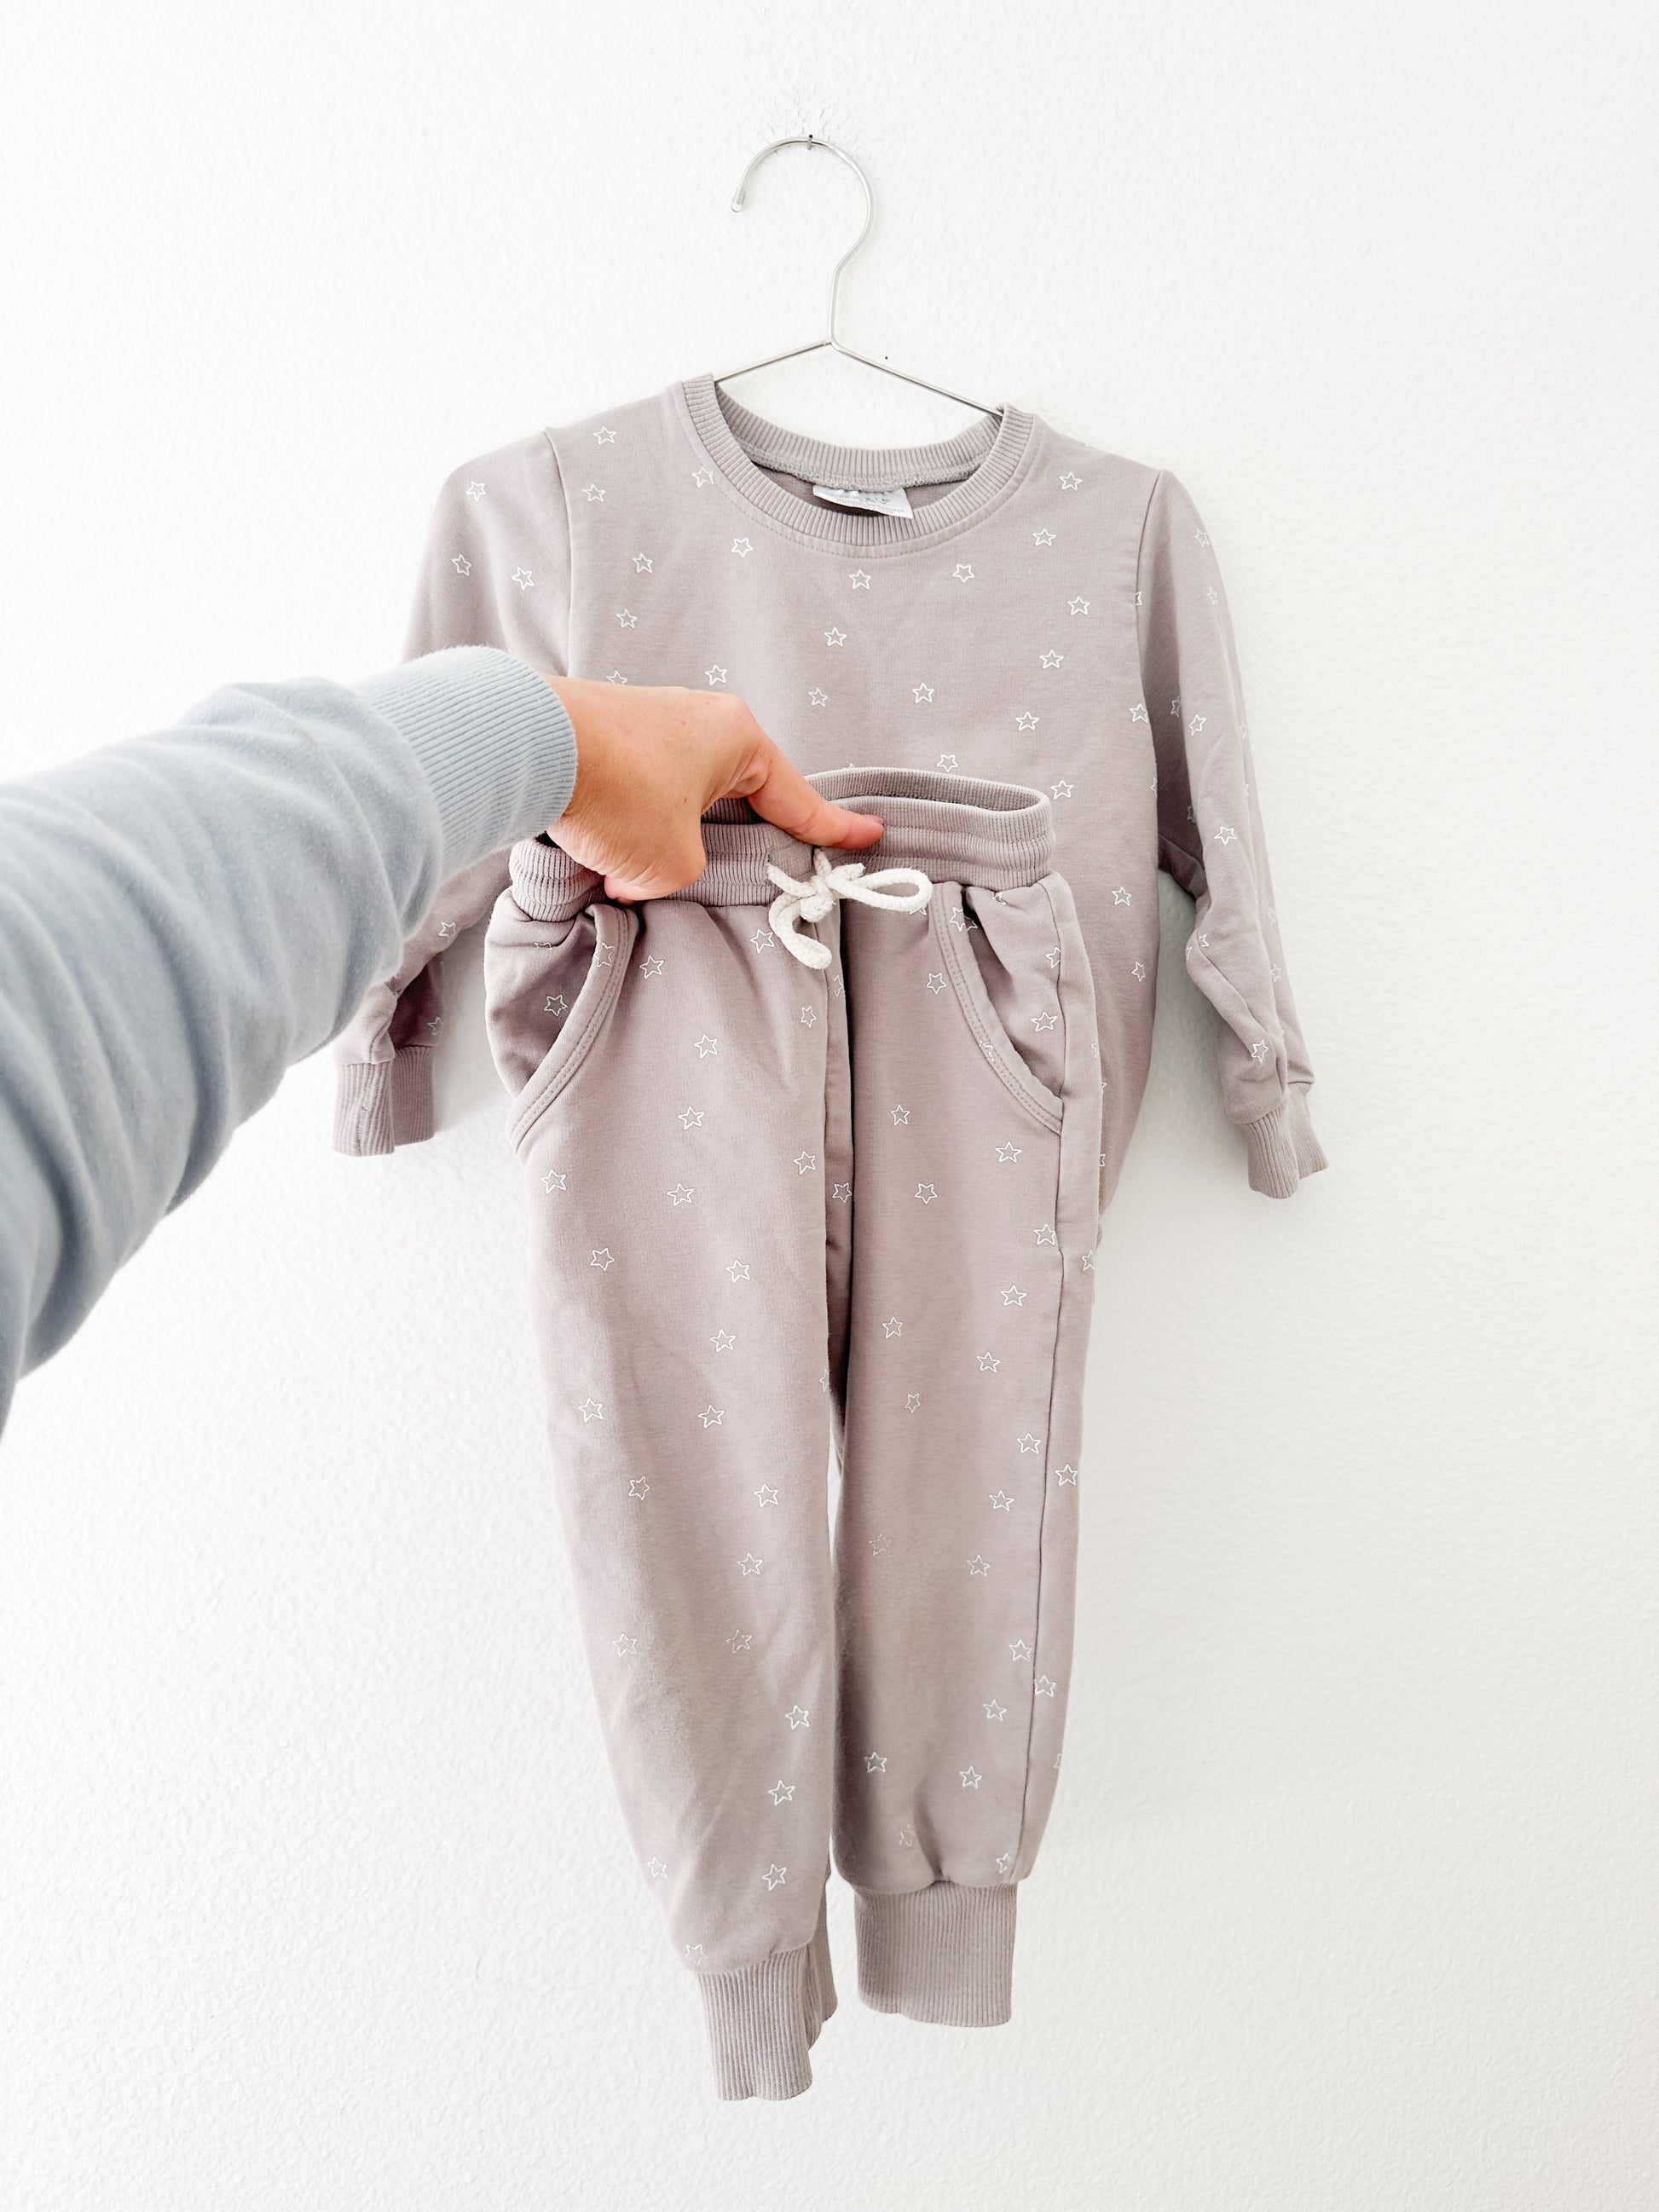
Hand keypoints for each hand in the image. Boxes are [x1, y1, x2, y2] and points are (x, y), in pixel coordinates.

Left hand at [541, 676, 882, 900]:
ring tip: (637, 872)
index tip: (867, 835)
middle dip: (729, 838)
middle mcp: (695, 719)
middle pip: (732, 794)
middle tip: (743, 870)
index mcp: (736, 737)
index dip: (832, 828)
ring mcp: (646, 721)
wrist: (528, 746)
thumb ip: (682, 873)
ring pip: (675, 798)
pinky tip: (601, 854)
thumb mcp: (674, 862)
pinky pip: (630, 792)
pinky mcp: (601, 734)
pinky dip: (624, 826)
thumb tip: (636, 871)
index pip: (795, 796)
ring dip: (661, 839)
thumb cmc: (618, 793)